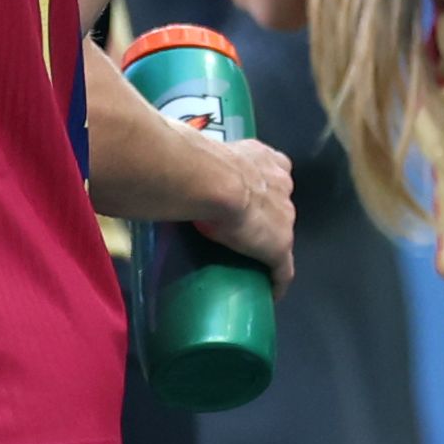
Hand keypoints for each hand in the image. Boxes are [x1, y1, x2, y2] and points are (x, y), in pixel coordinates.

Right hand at [195, 136, 296, 290]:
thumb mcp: (196, 151)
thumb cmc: (195, 160)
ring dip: (266, 243)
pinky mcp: (280, 247)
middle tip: (238, 226)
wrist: (210, 180)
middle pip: (279, 203)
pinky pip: (282, 270)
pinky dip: (276, 280)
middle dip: (265, 213)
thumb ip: (189, 158)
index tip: (246, 191)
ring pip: (280, 234)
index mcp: (263, 158)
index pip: (273, 168)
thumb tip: (158, 160)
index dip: (261, 182)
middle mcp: (280, 185)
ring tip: (246, 256)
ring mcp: (284, 218)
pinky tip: (267, 292)